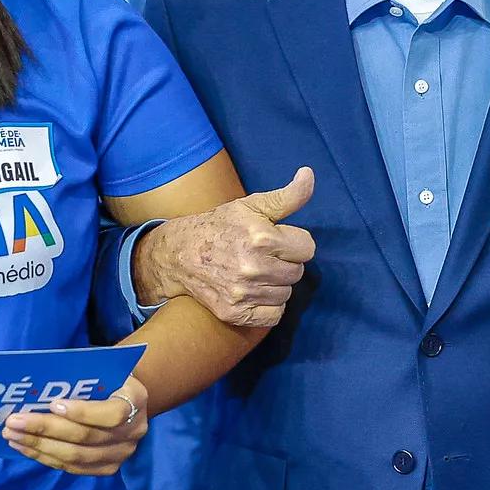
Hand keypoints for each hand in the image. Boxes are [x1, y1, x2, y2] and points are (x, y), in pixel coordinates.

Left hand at [3, 374, 146, 474]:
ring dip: (39, 446)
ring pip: (75, 456)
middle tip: (15, 421)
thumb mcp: (105, 368)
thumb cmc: (109, 377)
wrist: (127, 397)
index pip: (111, 414)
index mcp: (136, 401)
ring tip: (12, 435)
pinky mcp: (106, 468)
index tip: (53, 404)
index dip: (82, 412)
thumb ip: (84, 375)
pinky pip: (72, 467)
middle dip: (46, 429)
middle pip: (85, 437)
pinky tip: (25, 447)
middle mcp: (133, 432)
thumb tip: (43, 381)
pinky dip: (45, 457)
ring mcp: (120, 454)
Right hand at [139, 167, 315, 327]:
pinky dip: (268, 306)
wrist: (180, 253)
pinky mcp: (235, 313)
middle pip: (298, 272)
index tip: (277, 240)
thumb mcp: (253, 205)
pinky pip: (273, 315)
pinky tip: (255, 291)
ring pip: (286, 294)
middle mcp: (254, 268)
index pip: (307, 248)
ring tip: (257, 271)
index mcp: (262, 238)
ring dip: (276, 284)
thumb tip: (309, 174)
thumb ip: (288, 195)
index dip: (294, 242)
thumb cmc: (221, 225)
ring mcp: (243, 293)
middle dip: (285, 262)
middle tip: (264, 255)